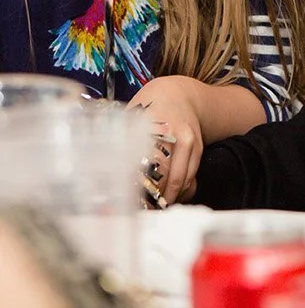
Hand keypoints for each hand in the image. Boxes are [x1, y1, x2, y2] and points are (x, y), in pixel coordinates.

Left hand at [128, 76, 204, 204]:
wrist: (181, 93)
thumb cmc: (150, 106)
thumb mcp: (131, 117)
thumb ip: (121, 142)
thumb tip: (102, 171)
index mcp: (154, 128)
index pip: (146, 167)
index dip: (138, 189)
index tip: (128, 204)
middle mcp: (175, 137)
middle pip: (166, 179)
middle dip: (154, 201)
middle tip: (141, 213)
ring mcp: (189, 144)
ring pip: (181, 182)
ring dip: (168, 199)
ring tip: (154, 211)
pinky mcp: (198, 150)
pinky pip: (191, 178)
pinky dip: (180, 192)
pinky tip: (169, 198)